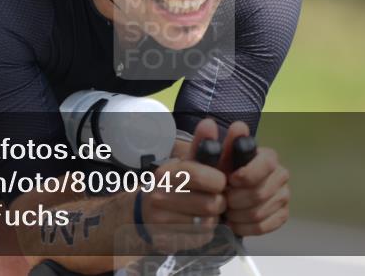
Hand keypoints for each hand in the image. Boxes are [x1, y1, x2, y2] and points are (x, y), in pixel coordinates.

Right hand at [141, 118, 225, 252]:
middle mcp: (160, 196)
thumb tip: (209, 123)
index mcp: (166, 173)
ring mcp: (161, 221)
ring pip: (208, 223)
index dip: (218, 181)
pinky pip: (202, 238)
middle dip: (219, 202)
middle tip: (215, 199)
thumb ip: (201, 145)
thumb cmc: (175, 185)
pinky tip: (197, 225)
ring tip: (206, 212)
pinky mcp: (167, 241)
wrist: (145, 215)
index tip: (219, 181)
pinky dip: (205, 233)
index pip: (203, 176)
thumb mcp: (186, 164)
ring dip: (213, 218)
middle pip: (211, 204)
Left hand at [221, 121, 289, 235]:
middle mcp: (281, 174)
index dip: (247, 175)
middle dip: (235, 200)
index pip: (267, 164)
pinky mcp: (282, 214)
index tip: (229, 180)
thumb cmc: (220, 171)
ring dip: (237, 215)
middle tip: (222, 200)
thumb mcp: (216, 156)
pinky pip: (264, 226)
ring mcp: (283, 196)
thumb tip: (238, 126)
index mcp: (268, 157)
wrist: (222, 192)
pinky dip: (245, 227)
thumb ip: (226, 141)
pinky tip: (234, 222)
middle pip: (260, 193)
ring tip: (225, 211)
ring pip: (260, 212)